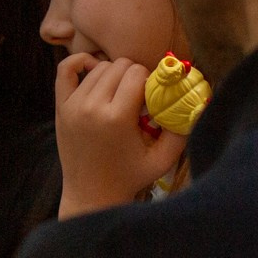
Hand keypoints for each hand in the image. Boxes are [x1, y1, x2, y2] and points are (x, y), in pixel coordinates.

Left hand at [55, 52, 186, 219]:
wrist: (91, 195)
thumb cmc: (129, 177)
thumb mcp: (162, 160)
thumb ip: (181, 131)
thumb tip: (196, 102)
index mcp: (117, 118)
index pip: (137, 73)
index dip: (150, 81)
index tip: (151, 98)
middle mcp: (92, 107)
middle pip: (120, 66)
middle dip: (134, 76)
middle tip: (138, 97)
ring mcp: (73, 105)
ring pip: (99, 66)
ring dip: (114, 74)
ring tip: (120, 94)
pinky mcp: (61, 107)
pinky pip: (66, 69)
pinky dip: (81, 63)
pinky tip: (94, 72)